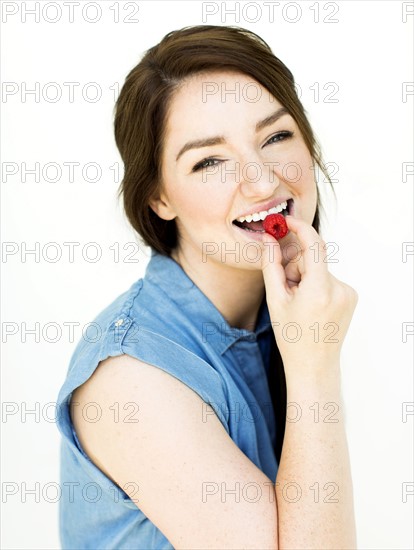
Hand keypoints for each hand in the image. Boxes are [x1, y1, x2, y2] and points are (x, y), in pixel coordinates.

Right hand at [261, 216, 357, 372]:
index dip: (298, 228)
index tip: (285, 221)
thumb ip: (271, 265)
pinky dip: (316, 284)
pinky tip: (312, 305)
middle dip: (296, 267)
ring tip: (300, 303)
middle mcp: (339, 288)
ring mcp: (348, 292)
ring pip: (319, 268)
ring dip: (305, 278)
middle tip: (287, 291)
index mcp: (319, 289)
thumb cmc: (292, 336)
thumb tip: (269, 239)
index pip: (313, 244)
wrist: (314, 364)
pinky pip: (327, 278)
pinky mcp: (351, 296)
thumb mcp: (275, 299)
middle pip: (312, 258)